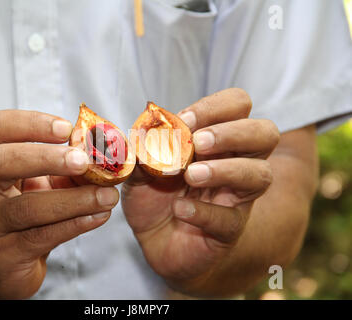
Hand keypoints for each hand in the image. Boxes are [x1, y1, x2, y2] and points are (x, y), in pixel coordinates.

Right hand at [0, 110, 118, 298]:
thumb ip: (61, 167)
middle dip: (45, 158)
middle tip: (83, 160)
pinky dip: (75, 224)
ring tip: (107, 196)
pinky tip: (99, 216)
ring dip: (74, 199)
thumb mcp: (36, 183)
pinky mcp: (4, 256)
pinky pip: (42, 237)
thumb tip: (102, 155)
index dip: (30, 122)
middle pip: (0, 162)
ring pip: (26, 208)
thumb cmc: (21, 215)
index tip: (67, 128)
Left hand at [121, 89, 279, 293]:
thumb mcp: (140, 168)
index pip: (237, 105)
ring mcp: (236, 197)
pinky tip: (179, 209)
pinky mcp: (228, 230)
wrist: (154, 241)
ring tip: (191, 175)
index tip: (184, 120)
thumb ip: (143, 150)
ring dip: (226, 170)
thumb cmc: (154, 197)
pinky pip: (230, 220)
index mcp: (217, 140)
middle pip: (265, 133)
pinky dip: (204, 211)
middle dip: (233, 133)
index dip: (215, 106)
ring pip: (260, 175)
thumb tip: (143, 132)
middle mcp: (236, 163)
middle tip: (199, 143)